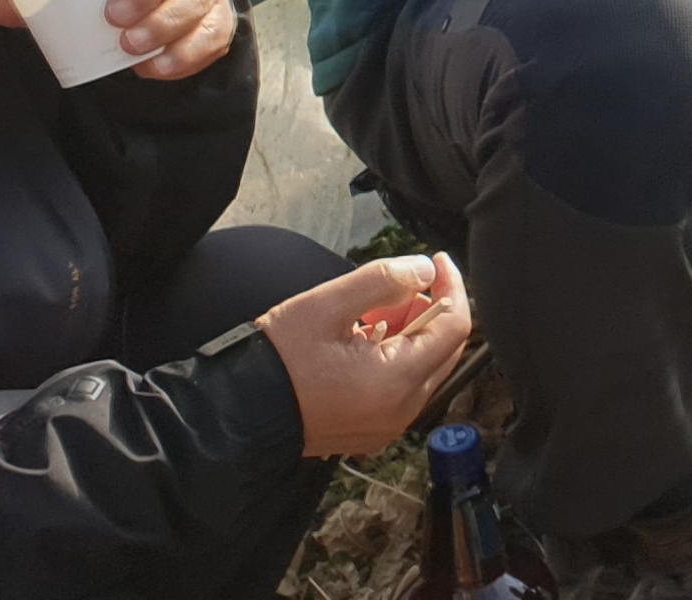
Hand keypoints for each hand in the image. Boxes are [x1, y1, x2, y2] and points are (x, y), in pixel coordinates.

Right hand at [257, 253, 473, 456]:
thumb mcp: (326, 305)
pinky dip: (395, 358)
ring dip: (410, 333)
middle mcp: (401, 411)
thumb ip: (382, 281)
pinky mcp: (372, 431)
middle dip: (429, 310)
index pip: (455, 327)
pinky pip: (403, 388)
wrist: (237, 414)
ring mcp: (387, 426)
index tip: (435, 261)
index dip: (452, 286)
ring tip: (369, 311)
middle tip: (393, 288)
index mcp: (396, 382)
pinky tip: (361, 339)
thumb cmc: (277, 360)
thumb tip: (424, 269)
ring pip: (424, 368)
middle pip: (444, 349)